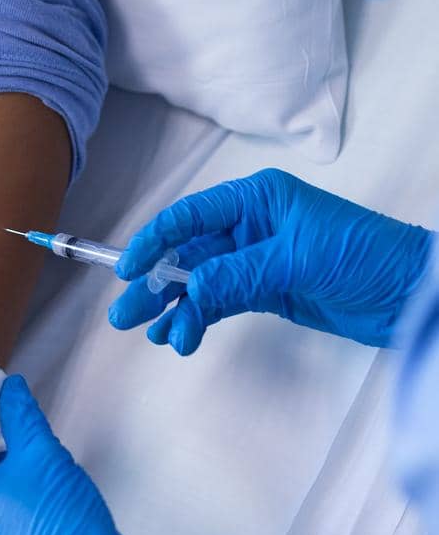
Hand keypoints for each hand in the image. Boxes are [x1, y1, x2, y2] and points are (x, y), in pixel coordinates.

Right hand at [108, 168, 434, 353]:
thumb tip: (191, 289)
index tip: (127, 268)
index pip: (192, 217)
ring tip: (157, 335)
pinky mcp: (268, 292)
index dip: (156, 241)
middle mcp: (251, 226)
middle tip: (125, 313)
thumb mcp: (298, 259)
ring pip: (202, 283)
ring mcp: (258, 260)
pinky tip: (181, 335)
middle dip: (156, 282)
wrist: (411, 294)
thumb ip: (241, 273)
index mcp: (257, 199)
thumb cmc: (363, 255)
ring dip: (177, 308)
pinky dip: (200, 318)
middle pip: (190, 254)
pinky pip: (221, 302)